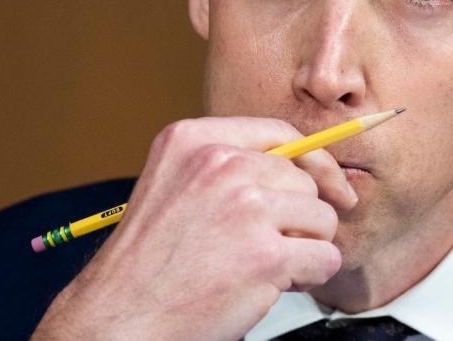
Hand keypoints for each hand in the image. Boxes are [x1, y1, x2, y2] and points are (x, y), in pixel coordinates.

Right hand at [32, 117, 357, 339]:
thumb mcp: (175, 186)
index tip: (330, 184)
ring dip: (305, 248)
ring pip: (322, 218)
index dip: (313, 161)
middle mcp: (220, 164)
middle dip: (298, 218)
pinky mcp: (265, 254)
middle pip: (304, 179)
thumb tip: (303, 165)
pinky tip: (271, 286)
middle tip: (264, 247)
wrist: (121, 318)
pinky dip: (310, 277)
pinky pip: (325, 258)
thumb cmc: (149, 264)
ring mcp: (245, 207)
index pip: (280, 133)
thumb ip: (227, 167)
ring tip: (262, 267)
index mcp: (193, 140)